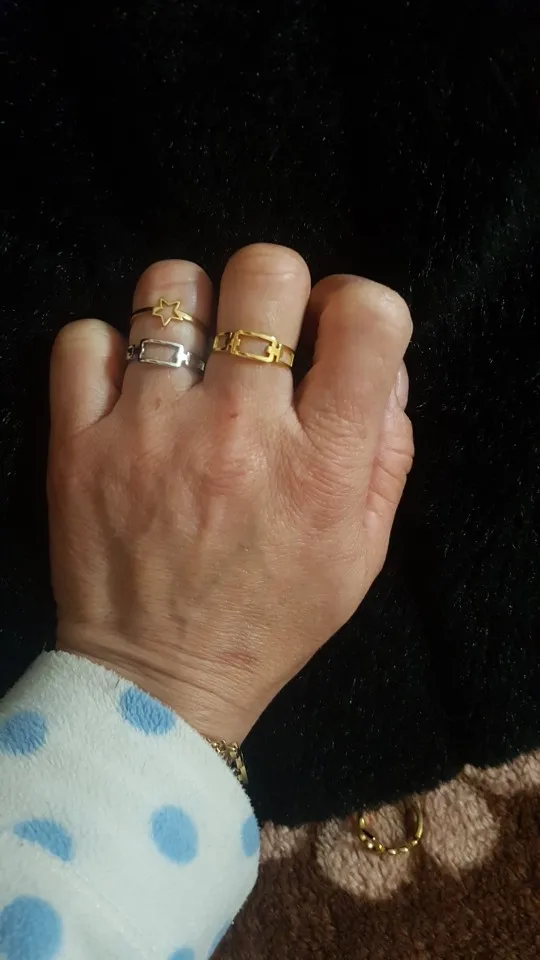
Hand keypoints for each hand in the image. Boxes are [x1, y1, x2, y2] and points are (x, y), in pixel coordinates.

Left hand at [48, 244, 412, 742]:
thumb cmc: (272, 617)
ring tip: (190, 358)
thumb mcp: (363, 552)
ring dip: (191, 309)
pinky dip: (109, 348)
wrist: (159, 679)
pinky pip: (86, 338)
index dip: (355, 304)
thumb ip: (387, 453)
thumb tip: (382, 367)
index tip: (331, 333)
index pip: (366, 317)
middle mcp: (237, 432)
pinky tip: (129, 387)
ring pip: (171, 286)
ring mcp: (150, 431)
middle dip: (274, 289)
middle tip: (259, 336)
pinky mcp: (79, 442)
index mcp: (319, 464)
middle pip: (265, 272)